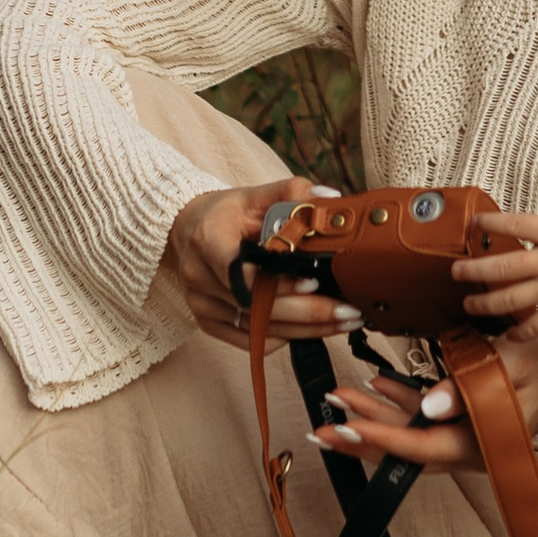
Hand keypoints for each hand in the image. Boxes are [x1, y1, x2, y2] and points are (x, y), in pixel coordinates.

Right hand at [163, 178, 342, 350]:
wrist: (189, 228)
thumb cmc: (229, 213)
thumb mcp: (257, 195)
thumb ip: (293, 195)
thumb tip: (332, 202)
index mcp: (208, 238)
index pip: (243, 271)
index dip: (279, 283)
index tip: (315, 283)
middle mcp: (198, 274)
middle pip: (255, 306)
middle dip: (307, 312)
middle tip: (348, 311)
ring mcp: (200, 302)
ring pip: (256, 328)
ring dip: (303, 329)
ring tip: (343, 322)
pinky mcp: (206, 322)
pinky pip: (248, 341)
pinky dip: (283, 338)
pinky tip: (313, 331)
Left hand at [313, 321, 537, 470]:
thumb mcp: (512, 365)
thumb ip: (468, 387)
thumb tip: (428, 405)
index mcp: (485, 442)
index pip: (422, 447)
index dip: (380, 438)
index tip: (346, 427)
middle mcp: (473, 446)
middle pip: (409, 446)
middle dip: (364, 435)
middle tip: (323, 428)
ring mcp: (470, 433)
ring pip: (413, 430)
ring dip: (376, 416)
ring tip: (338, 401)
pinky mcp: (468, 415)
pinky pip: (428, 414)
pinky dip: (401, 401)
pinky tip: (375, 385)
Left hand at [448, 152, 537, 337]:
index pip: (515, 223)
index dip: (491, 221)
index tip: (474, 222)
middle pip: (502, 266)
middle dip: (474, 269)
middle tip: (456, 271)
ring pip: (509, 299)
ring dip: (486, 303)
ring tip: (469, 304)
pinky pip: (534, 325)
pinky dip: (520, 333)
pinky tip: (508, 336)